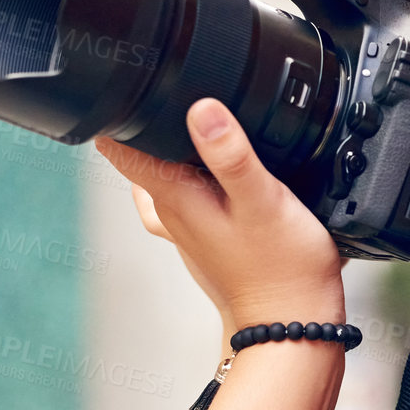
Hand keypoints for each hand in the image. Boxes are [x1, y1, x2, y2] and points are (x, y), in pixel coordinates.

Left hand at [97, 99, 345, 327]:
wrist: (293, 327)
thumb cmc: (283, 270)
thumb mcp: (262, 201)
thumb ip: (231, 154)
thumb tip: (201, 107)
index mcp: (175, 198)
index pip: (120, 149)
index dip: (117, 110)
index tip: (130, 81)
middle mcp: (173, 214)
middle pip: (139, 158)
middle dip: (146, 123)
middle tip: (167, 87)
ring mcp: (190, 231)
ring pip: (161, 179)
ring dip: (170, 151)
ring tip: (190, 124)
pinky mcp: (211, 242)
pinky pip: (188, 199)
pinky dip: (193, 178)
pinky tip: (217, 174)